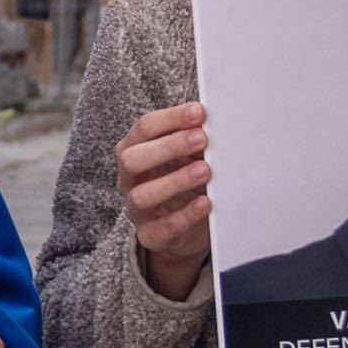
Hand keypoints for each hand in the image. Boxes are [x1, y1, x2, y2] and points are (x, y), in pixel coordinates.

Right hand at [117, 102, 211, 297]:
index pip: (144, 128)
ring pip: (142, 195)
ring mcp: (136, 209)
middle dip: (168, 146)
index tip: (200, 112)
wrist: (188, 229)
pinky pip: (163, 227)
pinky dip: (186, 215)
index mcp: (135, 150)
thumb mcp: (189, 157)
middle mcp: (129, 179)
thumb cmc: (186, 182)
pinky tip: (206, 203)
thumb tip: (219, 121)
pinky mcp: (150, 235)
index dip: (171, 118)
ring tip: (205, 171)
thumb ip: (196, 140)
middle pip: (132, 159)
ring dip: (175, 181)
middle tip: (202, 139)